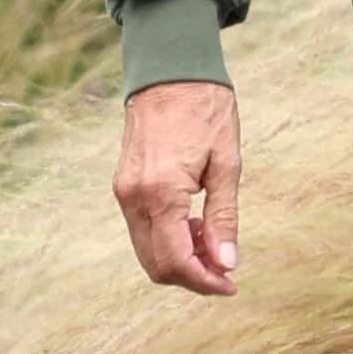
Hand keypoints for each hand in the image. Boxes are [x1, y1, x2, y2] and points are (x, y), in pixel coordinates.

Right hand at [114, 78, 242, 293]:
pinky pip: (141, 229)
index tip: (230, 284)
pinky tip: (191, 223)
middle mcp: (133, 196)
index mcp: (161, 192)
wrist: (170, 70)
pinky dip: (166, 239)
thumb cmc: (206, 110)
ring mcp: (123, 191)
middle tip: (225, 269)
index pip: (175, 261)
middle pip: (156, 264)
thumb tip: (226, 263)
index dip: (204, 281)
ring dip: (179, 258)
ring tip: (211, 239)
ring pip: (146, 250)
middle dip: (191, 276)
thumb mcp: (227, 164)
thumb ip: (224, 217)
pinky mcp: (122, 185)